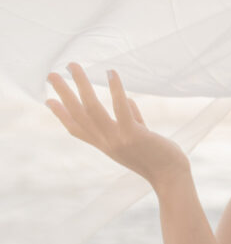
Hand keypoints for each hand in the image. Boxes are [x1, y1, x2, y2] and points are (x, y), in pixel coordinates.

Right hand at [46, 63, 190, 190]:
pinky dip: (115, 89)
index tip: (48, 100)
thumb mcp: (138, 137)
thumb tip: (125, 99)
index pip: (76, 129)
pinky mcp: (133, 135)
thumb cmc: (157, 157)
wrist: (170, 177)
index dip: (61, 114)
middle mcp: (106, 142)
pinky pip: (120, 108)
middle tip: (51, 74)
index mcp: (105, 144)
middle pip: (78, 114)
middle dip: (63, 93)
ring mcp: (117, 139)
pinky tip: (111, 72)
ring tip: (72, 66)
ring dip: (81, 84)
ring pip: (92, 108)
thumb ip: (131, 119)